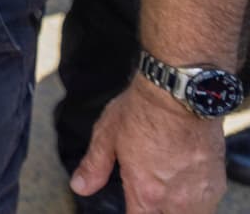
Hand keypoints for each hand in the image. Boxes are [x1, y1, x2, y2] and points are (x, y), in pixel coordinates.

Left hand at [71, 76, 225, 212]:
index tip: (131, 204)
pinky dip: (195, 200)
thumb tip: (80, 186)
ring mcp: (199, 193)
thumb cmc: (142, 110)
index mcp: (146, 192)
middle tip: (148, 193)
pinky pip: (207, 204)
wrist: (179, 93)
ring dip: (176, 208)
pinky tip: (184, 182)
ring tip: (166, 191)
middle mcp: (175, 200)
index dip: (132, 212)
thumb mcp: (107, 134)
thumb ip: (94, 165)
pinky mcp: (216, 182)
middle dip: (154, 210)